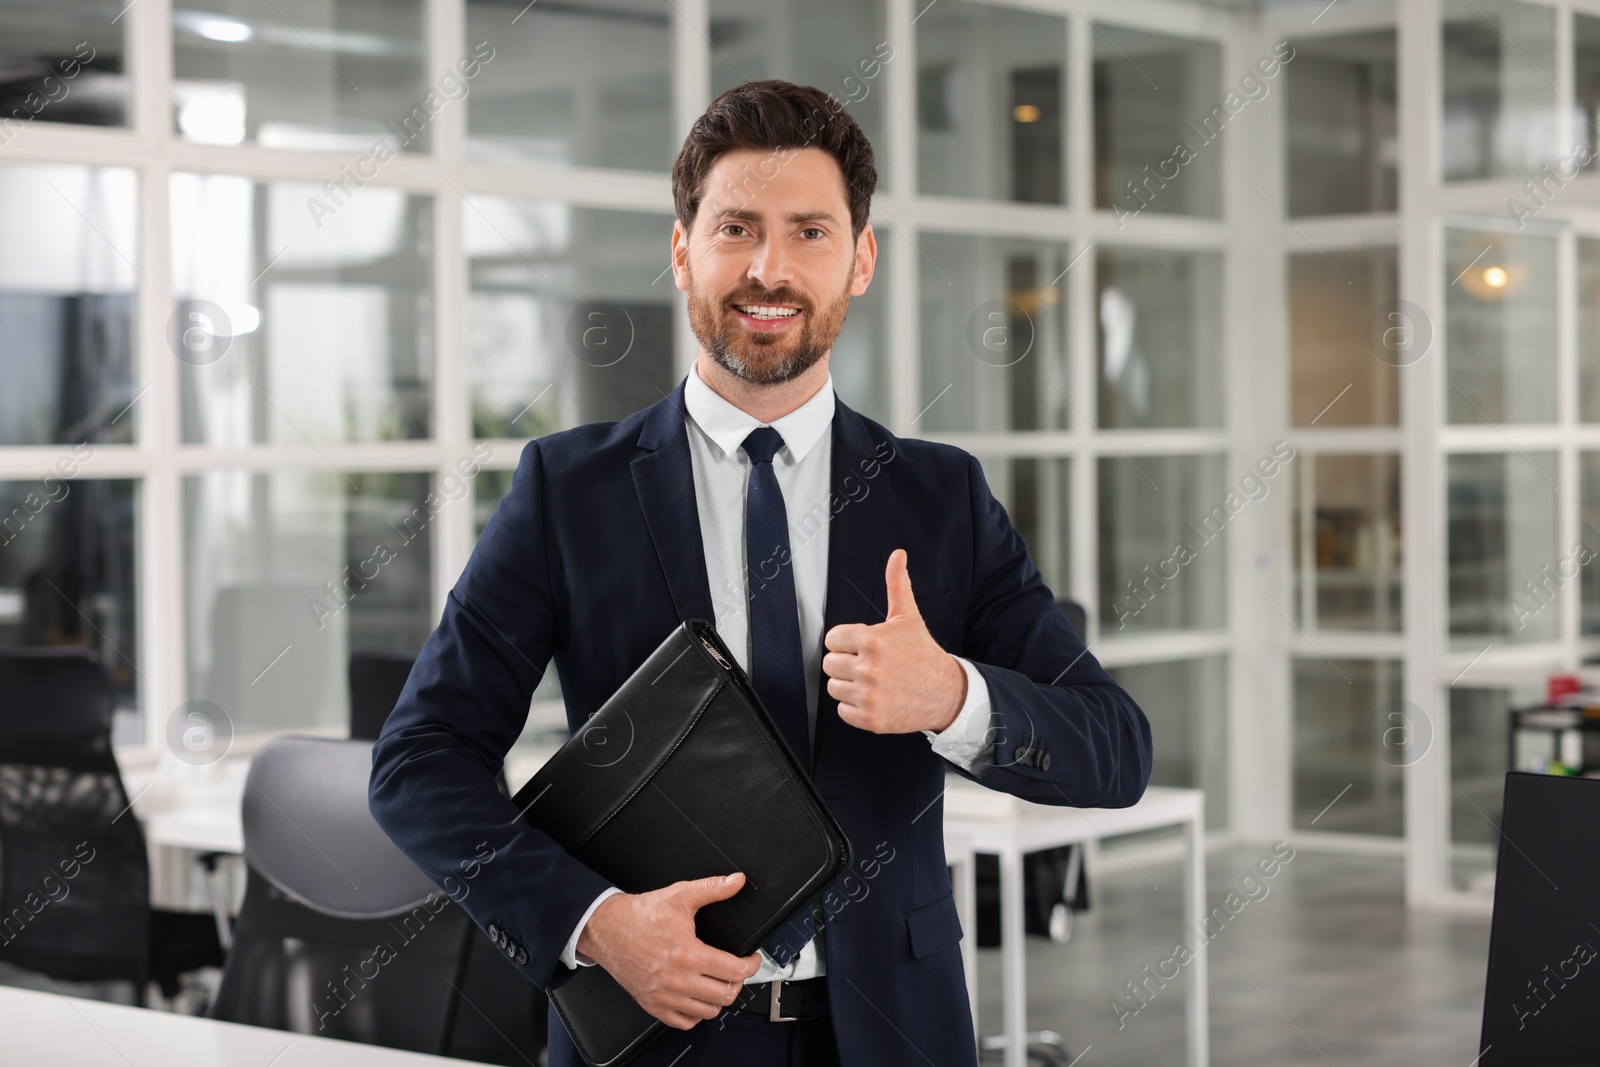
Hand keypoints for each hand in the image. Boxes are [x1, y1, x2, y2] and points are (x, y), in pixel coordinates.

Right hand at [575, 872, 762, 1029]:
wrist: (608, 929)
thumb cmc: (640, 915)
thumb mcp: (680, 895)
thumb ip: (712, 888)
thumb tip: (736, 881)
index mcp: (687, 954)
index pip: (734, 971)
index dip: (751, 965)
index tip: (751, 959)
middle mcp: (677, 980)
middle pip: (725, 995)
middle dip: (738, 982)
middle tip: (737, 970)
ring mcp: (664, 996)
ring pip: (708, 1011)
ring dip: (719, 998)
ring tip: (719, 982)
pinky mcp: (653, 1005)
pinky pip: (684, 1022)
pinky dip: (696, 1014)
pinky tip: (698, 998)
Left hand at [824, 548, 966, 734]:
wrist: (947, 693)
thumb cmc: (923, 655)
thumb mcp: (908, 618)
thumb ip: (897, 585)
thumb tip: (897, 556)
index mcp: (873, 641)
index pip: (832, 640)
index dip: (846, 642)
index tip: (861, 646)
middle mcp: (869, 668)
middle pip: (829, 664)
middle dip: (846, 663)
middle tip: (868, 664)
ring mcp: (869, 695)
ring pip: (834, 687)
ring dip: (849, 686)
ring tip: (872, 682)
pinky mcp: (870, 719)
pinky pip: (843, 711)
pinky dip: (855, 708)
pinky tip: (874, 698)